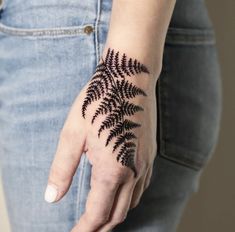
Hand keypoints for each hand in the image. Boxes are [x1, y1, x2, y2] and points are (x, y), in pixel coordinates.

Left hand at [44, 47, 157, 231]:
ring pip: (132, 203)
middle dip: (99, 227)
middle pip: (117, 215)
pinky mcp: (150, 155)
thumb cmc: (99, 102)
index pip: (97, 214)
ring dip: (114, 214)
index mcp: (112, 170)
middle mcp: (133, 172)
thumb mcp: (72, 134)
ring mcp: (145, 164)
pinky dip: (128, 198)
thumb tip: (51, 197)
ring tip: (99, 214)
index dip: (83, 230)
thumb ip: (62, 169)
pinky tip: (119, 191)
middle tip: (83, 229)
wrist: (130, 79)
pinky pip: (141, 188)